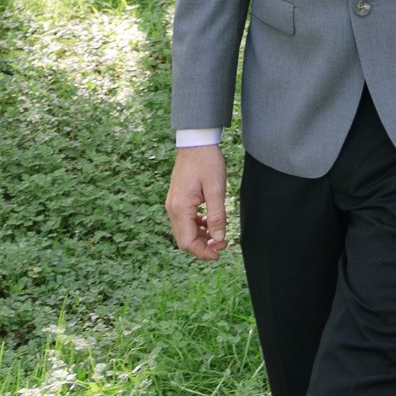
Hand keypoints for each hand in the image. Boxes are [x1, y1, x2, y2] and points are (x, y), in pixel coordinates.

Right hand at [166, 143, 228, 259]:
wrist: (196, 142)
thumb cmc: (207, 162)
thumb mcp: (216, 189)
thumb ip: (217, 216)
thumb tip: (219, 239)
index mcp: (180, 208)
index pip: (187, 242)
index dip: (203, 252)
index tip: (220, 253)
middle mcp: (172, 208)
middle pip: (184, 239)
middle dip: (203, 246)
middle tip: (223, 244)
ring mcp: (173, 204)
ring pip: (185, 231)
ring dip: (201, 237)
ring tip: (219, 235)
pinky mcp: (178, 199)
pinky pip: (186, 220)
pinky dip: (198, 226)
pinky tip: (211, 222)